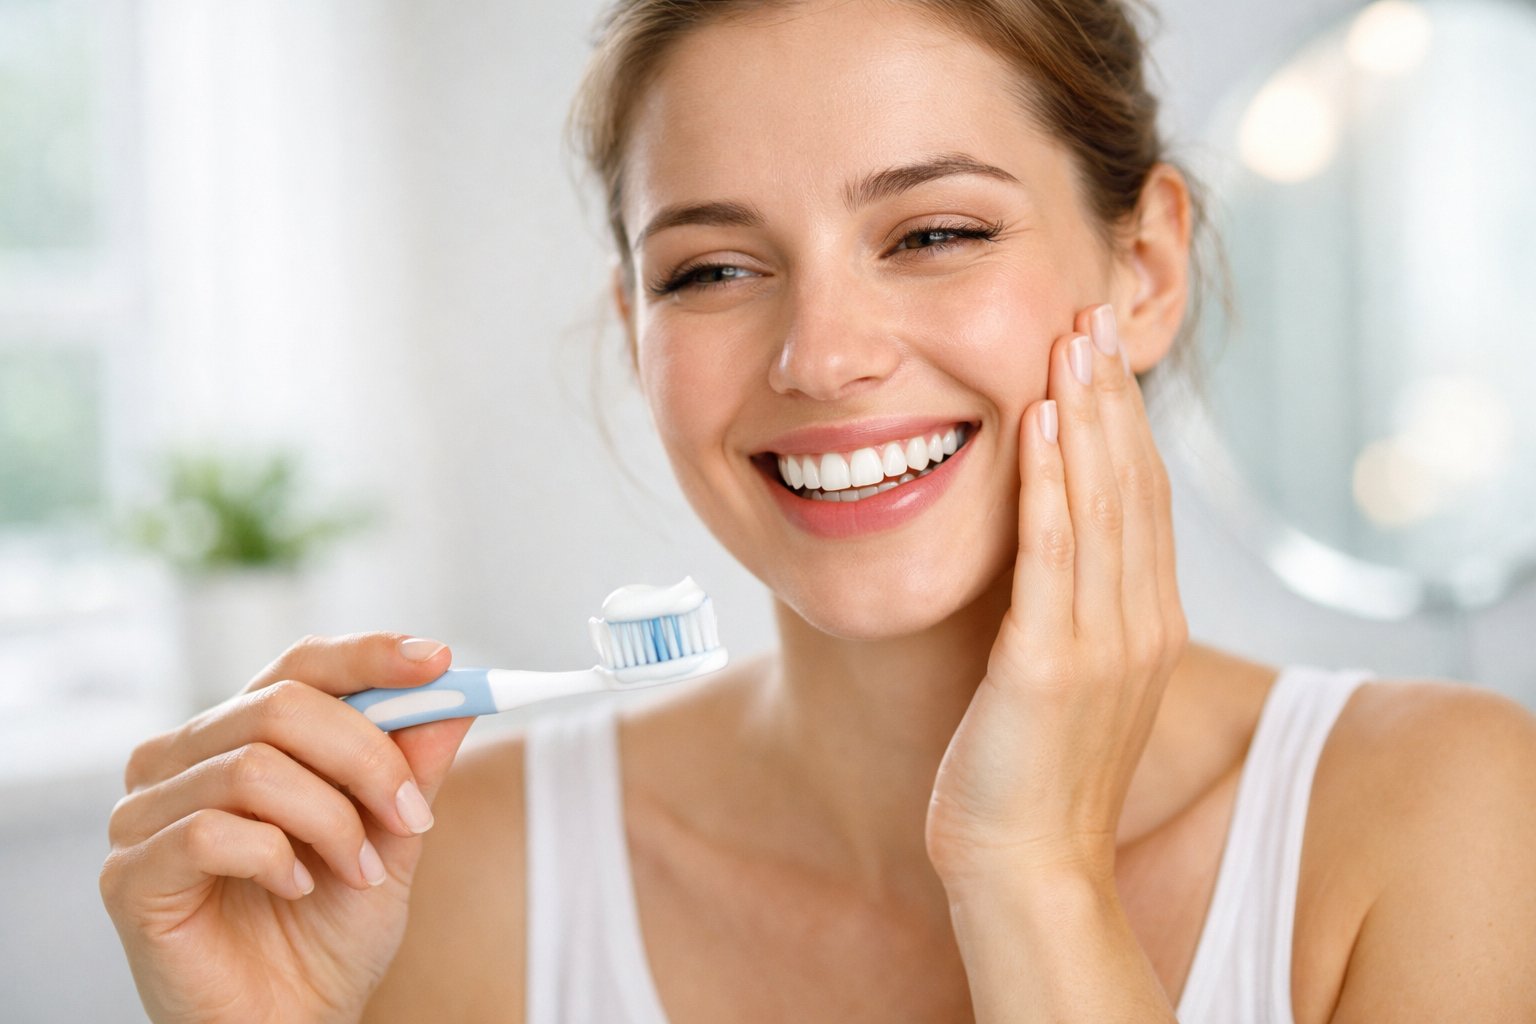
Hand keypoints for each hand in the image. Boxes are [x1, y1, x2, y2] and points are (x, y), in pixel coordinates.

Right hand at [100, 633, 474, 1022]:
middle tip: (413, 814)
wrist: (293, 1023)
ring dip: (332, 821)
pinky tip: (298, 888)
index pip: (300, 664)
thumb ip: (414, 764)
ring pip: (253, 766)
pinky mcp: (129, 874)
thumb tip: (456, 691)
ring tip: (362, 871)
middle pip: (282, 705)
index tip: (440, 660)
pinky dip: (275, 858)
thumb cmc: (330, 930)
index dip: (370, 655)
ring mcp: (144, 813)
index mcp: (240, 733)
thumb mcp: (391, 835)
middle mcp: (182, 758)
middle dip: (368, 757)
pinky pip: (211, 832)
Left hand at [925, 303, 1188, 887]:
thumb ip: (1072, 613)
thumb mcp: (1064, 681)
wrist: (1025, 865)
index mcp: (1145, 624)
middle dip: (1111, 393)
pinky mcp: (1053, 665)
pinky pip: (1054, 553)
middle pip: (1132, 484)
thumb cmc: (1027, 775)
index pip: (1141, 499)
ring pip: (1102, 503)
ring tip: (1071, 336)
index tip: (1102, 352)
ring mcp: (1104, 643)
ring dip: (1087, 413)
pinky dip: (1052, 479)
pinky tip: (1042, 420)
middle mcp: (1139, 623)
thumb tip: (1050, 553)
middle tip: (1092, 310)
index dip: (1124, 421)